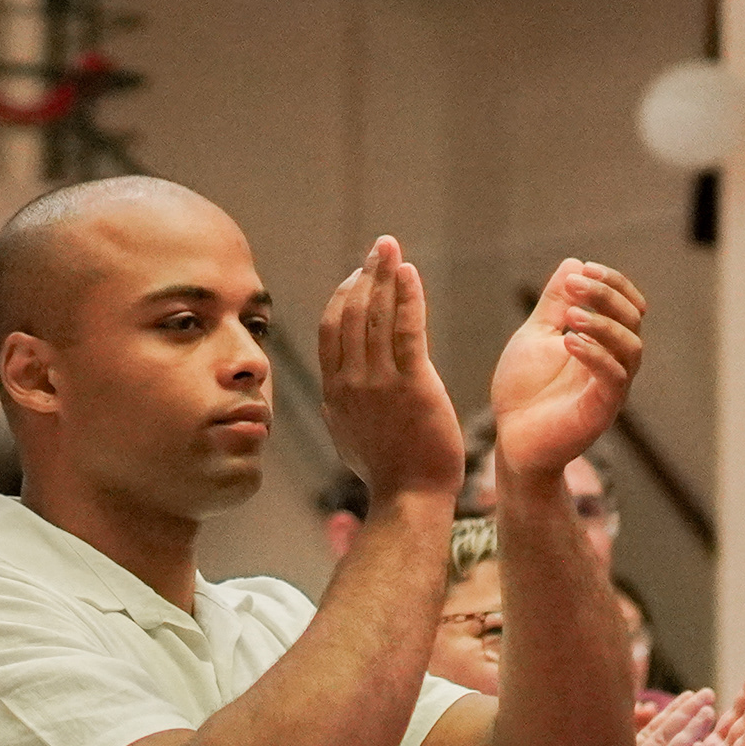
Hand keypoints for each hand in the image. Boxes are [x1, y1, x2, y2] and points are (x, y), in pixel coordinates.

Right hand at [317, 235, 461, 503]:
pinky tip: (409, 274)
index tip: (357, 275)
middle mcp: (350, 382)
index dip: (343, 296)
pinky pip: (406, 331)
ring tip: (391, 249)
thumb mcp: (349, 436)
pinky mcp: (412, 385)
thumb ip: (341, 405)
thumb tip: (335, 391)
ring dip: (383, 276)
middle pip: (351, 314)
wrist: (410, 498)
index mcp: (334, 392)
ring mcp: (379, 383)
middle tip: (379, 247)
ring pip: (376, 316)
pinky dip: (406, 297)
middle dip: (364, 275)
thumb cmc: (388, 472)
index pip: (332, 330)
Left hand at [487, 259, 644, 479]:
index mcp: (603, 342)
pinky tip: (568, 343)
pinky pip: (615, 378)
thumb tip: (574, 262)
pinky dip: (595, 355)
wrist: (512, 437)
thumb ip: (554, 303)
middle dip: (607, 295)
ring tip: (570, 316)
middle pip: (634, 319)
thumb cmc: (525, 390)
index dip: (612, 283)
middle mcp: (614, 362)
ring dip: (604, 324)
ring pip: (632, 347)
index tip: (583, 271)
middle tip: (575, 285)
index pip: (627, 304)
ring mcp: (611, 387)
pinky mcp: (602, 410)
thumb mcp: (536, 335)